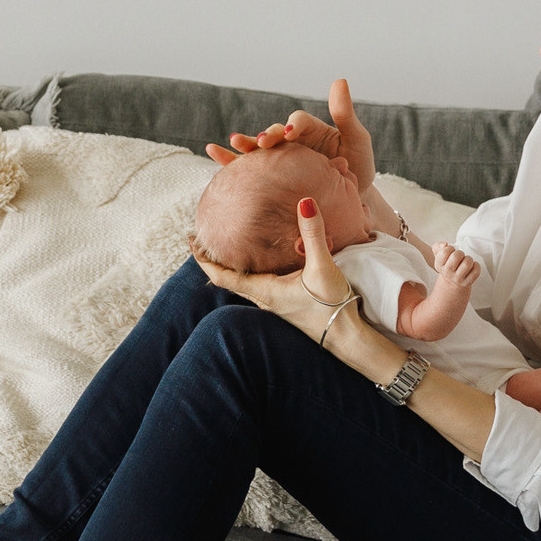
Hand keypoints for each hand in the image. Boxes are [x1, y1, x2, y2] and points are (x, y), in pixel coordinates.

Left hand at [196, 196, 353, 340]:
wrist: (347, 338)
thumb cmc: (332, 307)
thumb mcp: (322, 267)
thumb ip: (312, 235)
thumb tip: (304, 203)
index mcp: (264, 291)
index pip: (222, 276)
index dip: (204, 259)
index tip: (192, 241)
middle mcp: (264, 299)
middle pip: (227, 280)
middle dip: (212, 260)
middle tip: (204, 239)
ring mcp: (274, 304)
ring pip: (242, 284)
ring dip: (230, 267)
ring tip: (226, 247)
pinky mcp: (285, 304)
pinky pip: (257, 286)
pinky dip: (249, 272)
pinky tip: (260, 262)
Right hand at [203, 78, 376, 193]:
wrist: (352, 200)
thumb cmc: (358, 168)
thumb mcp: (357, 141)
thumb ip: (345, 115)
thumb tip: (339, 80)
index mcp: (311, 131)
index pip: (299, 122)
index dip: (294, 125)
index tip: (291, 133)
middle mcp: (292, 142)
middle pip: (275, 133)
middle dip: (267, 136)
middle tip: (262, 141)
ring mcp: (281, 159)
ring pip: (260, 149)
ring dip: (247, 145)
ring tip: (235, 142)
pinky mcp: (271, 177)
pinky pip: (249, 168)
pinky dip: (230, 160)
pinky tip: (213, 152)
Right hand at [431, 243, 479, 289]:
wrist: (452, 279)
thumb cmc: (447, 263)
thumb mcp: (439, 254)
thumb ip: (438, 246)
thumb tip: (444, 244)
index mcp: (439, 265)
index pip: (444, 252)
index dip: (450, 248)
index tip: (452, 251)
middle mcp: (447, 273)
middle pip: (456, 257)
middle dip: (460, 253)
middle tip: (460, 256)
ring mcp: (457, 279)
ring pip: (466, 264)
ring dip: (469, 259)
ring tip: (466, 260)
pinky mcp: (467, 282)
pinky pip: (476, 271)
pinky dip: (476, 266)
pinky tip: (472, 265)